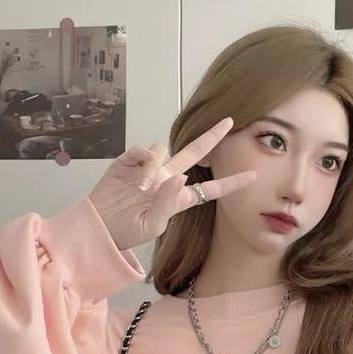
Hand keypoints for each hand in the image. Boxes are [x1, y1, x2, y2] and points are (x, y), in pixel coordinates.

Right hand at [88, 117, 256, 251]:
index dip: (230, 182)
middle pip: (194, 154)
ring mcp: (149, 169)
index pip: (210, 189)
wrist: (98, 228)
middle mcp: (167, 179)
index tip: (253, 176)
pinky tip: (135, 177)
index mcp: (178, 199)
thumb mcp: (153, 225)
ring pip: (164, 152)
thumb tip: (181, 177)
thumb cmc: (126, 232)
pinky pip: (144, 150)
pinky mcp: (130, 161)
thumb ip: (169, 203)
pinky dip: (143, 160)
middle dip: (211, 137)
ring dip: (155, 169)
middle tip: (229, 121)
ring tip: (139, 191)